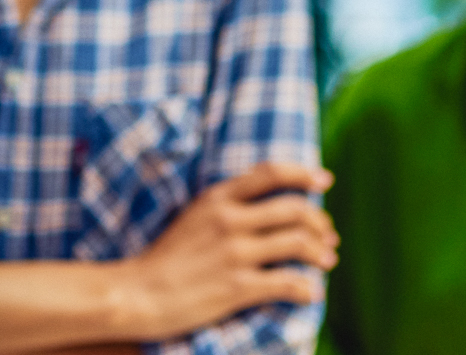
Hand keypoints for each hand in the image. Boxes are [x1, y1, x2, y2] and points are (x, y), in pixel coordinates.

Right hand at [117, 161, 336, 340]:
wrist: (137, 293)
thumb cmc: (166, 258)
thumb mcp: (194, 216)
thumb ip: (227, 206)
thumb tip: (267, 206)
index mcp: (217, 198)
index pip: (271, 172)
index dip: (303, 173)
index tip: (324, 179)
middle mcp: (229, 219)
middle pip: (294, 209)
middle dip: (320, 222)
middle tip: (329, 236)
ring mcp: (234, 253)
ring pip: (298, 243)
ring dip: (321, 254)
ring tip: (327, 262)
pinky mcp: (237, 287)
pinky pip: (287, 283)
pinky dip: (307, 289)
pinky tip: (311, 293)